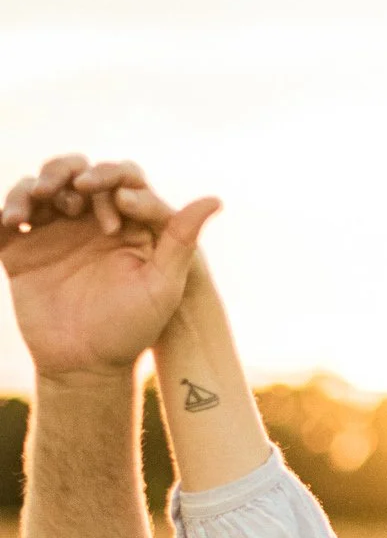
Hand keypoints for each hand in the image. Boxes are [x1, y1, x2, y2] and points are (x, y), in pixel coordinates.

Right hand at [1, 154, 219, 378]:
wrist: (85, 366)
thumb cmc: (131, 330)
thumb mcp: (163, 286)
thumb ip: (182, 239)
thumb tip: (215, 199)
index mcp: (128, 224)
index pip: (123, 180)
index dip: (117, 183)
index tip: (116, 216)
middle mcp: (90, 220)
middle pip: (79, 170)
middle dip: (73, 171)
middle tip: (75, 192)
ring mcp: (55, 231)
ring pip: (42, 184)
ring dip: (40, 182)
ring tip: (41, 199)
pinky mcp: (23, 248)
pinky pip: (10, 216)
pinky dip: (9, 208)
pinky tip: (15, 221)